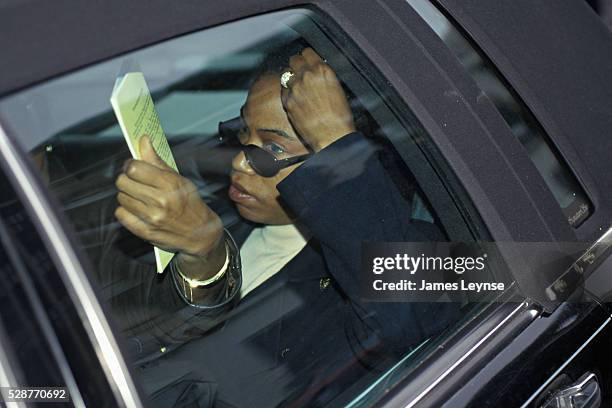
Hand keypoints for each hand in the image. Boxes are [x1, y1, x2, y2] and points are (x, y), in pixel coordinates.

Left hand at [115, 136, 224, 274]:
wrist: (200, 234)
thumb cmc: (191, 204)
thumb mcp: (180, 180)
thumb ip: (158, 161)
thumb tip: (144, 141)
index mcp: (171, 185)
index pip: (134, 168)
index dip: (131, 165)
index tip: (134, 167)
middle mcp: (161, 202)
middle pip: (123, 182)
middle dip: (127, 179)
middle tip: (136, 182)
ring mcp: (152, 218)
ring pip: (121, 198)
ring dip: (127, 195)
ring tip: (140, 197)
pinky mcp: (145, 232)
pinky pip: (121, 214)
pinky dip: (126, 210)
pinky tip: (137, 209)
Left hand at [282, 48, 355, 151]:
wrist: (332, 136)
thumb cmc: (340, 117)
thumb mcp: (337, 88)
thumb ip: (324, 76)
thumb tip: (316, 71)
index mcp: (322, 70)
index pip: (307, 52)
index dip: (307, 58)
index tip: (306, 62)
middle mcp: (307, 76)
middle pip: (294, 60)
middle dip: (297, 65)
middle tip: (300, 74)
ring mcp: (295, 88)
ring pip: (285, 74)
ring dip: (290, 78)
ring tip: (297, 87)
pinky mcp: (288, 101)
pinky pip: (283, 90)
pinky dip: (287, 92)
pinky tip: (295, 99)